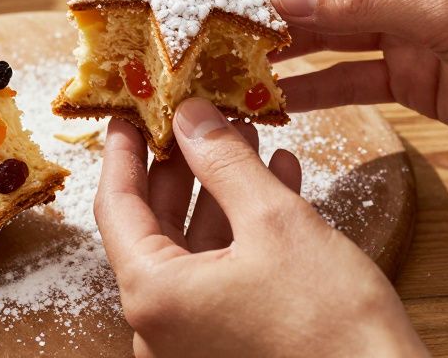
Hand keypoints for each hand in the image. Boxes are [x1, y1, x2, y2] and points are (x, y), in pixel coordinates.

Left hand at [96, 99, 426, 356]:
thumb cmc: (331, 324)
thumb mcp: (275, 222)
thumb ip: (224, 163)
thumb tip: (189, 116)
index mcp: (153, 295)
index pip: (116, 206)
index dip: (124, 152)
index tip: (131, 113)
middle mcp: (160, 324)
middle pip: (153, 225)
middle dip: (183, 166)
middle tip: (197, 118)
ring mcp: (192, 339)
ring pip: (193, 245)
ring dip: (221, 190)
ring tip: (246, 138)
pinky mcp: (227, 344)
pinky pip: (221, 272)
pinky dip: (242, 228)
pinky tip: (277, 180)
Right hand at [238, 0, 447, 192]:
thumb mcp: (447, 11)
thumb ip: (362, 3)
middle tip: (210, 11)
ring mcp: (404, 27)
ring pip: (326, 30)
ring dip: (283, 43)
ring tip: (230, 58)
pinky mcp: (410, 76)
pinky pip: (347, 77)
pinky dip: (313, 88)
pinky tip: (276, 99)